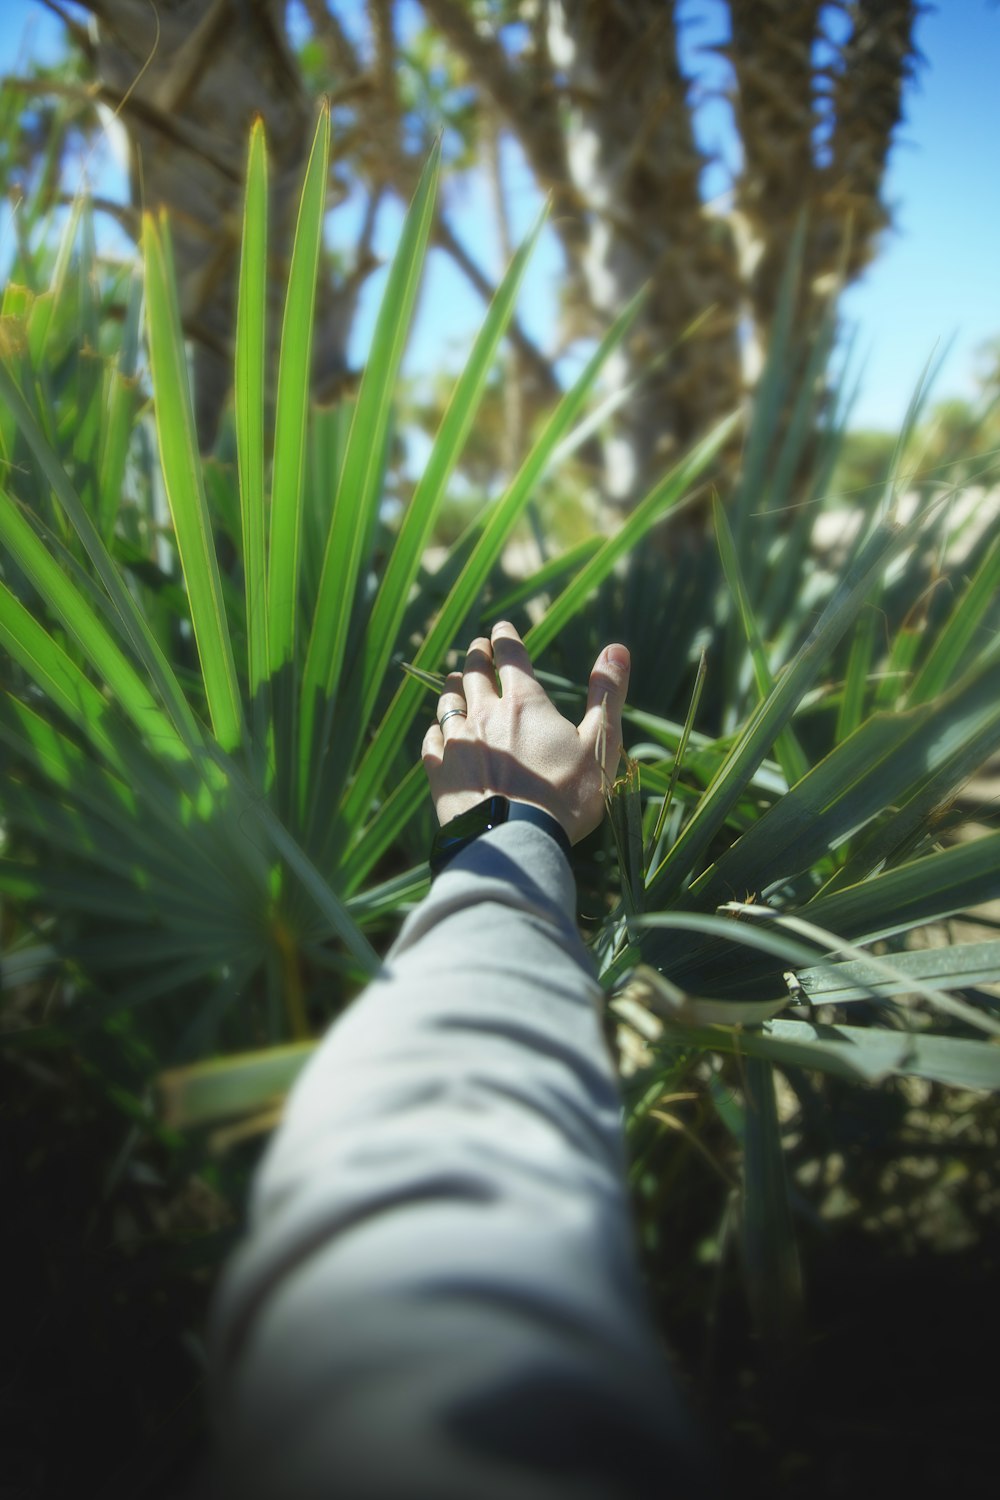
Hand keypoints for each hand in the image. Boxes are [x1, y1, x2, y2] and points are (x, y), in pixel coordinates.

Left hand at [421, 621, 630, 844]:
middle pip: (474, 673)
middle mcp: (485, 714)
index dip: (506, 638)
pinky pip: (431, 742)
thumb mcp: (600, 744)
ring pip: (448, 703)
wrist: (515, 842)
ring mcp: (458, 743)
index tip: (502, 628)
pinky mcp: (440, 774)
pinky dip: (436, 731)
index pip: (511, 656)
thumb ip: (607, 696)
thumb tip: (617, 647)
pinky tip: (438, 732)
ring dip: (452, 688)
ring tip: (454, 681)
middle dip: (478, 656)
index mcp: (524, 703)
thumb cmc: (565, 796)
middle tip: (479, 647)